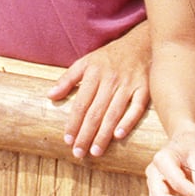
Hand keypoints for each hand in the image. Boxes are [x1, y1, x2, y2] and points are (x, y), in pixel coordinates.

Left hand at [46, 23, 150, 158]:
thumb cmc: (110, 56)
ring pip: (113, 113)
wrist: (141, 42)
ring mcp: (128, 84)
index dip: (73, 122)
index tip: (67, 140)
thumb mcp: (86, 61)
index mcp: (94, 73)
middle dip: (86, 134)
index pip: (81, 103)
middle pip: (96, 111)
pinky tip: (119, 135)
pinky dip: (128, 121)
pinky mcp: (144, 88)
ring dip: (103, 134)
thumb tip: (50, 96)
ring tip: (95, 151)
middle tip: (79, 153)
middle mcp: (111, 79)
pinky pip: (137, 108)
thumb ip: (67, 79)